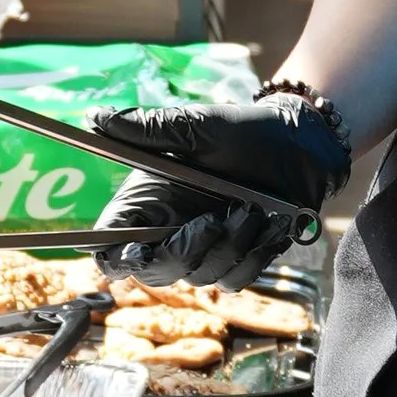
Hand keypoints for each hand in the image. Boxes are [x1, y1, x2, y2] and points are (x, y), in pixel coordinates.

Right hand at [91, 88, 350, 281]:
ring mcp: (206, 250)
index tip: (138, 250)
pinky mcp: (239, 260)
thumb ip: (147, 130)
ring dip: (230, 246)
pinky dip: (255, 253)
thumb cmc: (244, 131)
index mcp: (148, 204)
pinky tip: (271, 224)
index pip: (112, 247)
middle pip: (154, 272)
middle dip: (183, 253)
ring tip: (252, 208)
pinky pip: (237, 278)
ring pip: (201, 276)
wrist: (301, 146)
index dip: (116, 257)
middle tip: (211, 222)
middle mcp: (170, 232)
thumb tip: (95, 118)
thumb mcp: (195, 126)